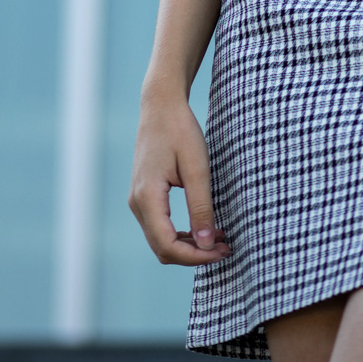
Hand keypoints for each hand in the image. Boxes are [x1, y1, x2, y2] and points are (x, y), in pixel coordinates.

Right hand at [129, 89, 231, 265]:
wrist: (161, 105)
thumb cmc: (180, 130)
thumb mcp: (197, 167)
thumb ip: (200, 206)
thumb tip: (206, 244)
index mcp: (147, 197)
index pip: (168, 245)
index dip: (196, 256)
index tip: (222, 250)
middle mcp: (137, 203)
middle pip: (162, 249)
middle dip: (194, 254)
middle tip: (225, 247)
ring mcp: (138, 200)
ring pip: (160, 241)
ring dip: (189, 246)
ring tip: (218, 238)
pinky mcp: (144, 196)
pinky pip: (160, 227)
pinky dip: (181, 234)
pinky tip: (203, 227)